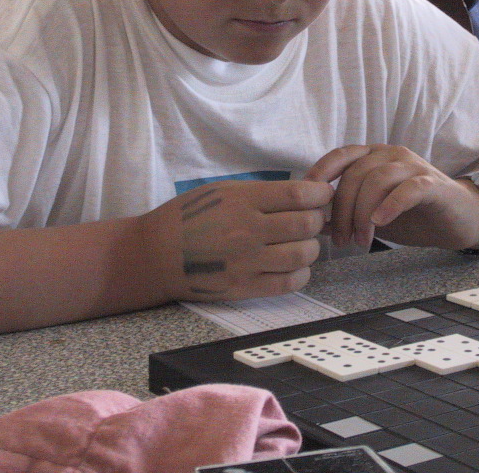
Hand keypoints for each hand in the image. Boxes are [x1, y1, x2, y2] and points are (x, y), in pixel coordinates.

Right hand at [156, 180, 332, 301]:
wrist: (156, 254)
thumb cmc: (188, 216)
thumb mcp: (222, 191)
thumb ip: (262, 193)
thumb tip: (306, 194)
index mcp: (241, 200)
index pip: (299, 195)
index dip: (320, 194)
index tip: (322, 194)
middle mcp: (247, 230)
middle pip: (306, 224)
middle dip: (316, 219)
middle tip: (311, 219)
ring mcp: (246, 262)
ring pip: (303, 254)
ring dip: (310, 247)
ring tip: (302, 243)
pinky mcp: (244, 288)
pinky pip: (289, 282)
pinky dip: (300, 273)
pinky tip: (292, 265)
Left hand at [304, 144, 478, 249]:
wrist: (459, 220)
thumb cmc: (413, 216)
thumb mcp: (373, 215)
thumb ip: (346, 213)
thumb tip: (313, 222)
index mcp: (373, 157)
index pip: (340, 156)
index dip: (320, 174)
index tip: (307, 202)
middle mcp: (391, 154)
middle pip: (355, 174)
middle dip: (343, 210)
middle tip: (342, 241)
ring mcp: (413, 166)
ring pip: (377, 180)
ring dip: (363, 213)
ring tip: (362, 241)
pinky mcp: (433, 183)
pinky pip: (408, 188)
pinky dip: (391, 204)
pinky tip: (381, 223)